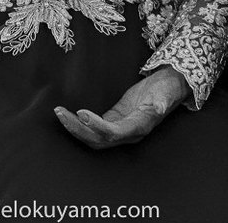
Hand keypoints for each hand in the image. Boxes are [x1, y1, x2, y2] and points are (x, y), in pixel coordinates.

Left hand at [54, 66, 187, 148]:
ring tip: (59, 113)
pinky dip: (79, 124)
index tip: (81, 113)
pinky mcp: (114, 122)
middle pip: (98, 140)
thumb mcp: (165, 93)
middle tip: (60, 113)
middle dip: (78, 129)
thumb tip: (160, 107)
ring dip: (75, 128)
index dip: (97, 126)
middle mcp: (127, 134)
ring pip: (93, 137)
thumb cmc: (166, 89)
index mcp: (139, 127)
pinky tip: (67, 115)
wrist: (168, 87)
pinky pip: (94, 129)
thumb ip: (162, 101)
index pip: (113, 133)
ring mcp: (120, 130)